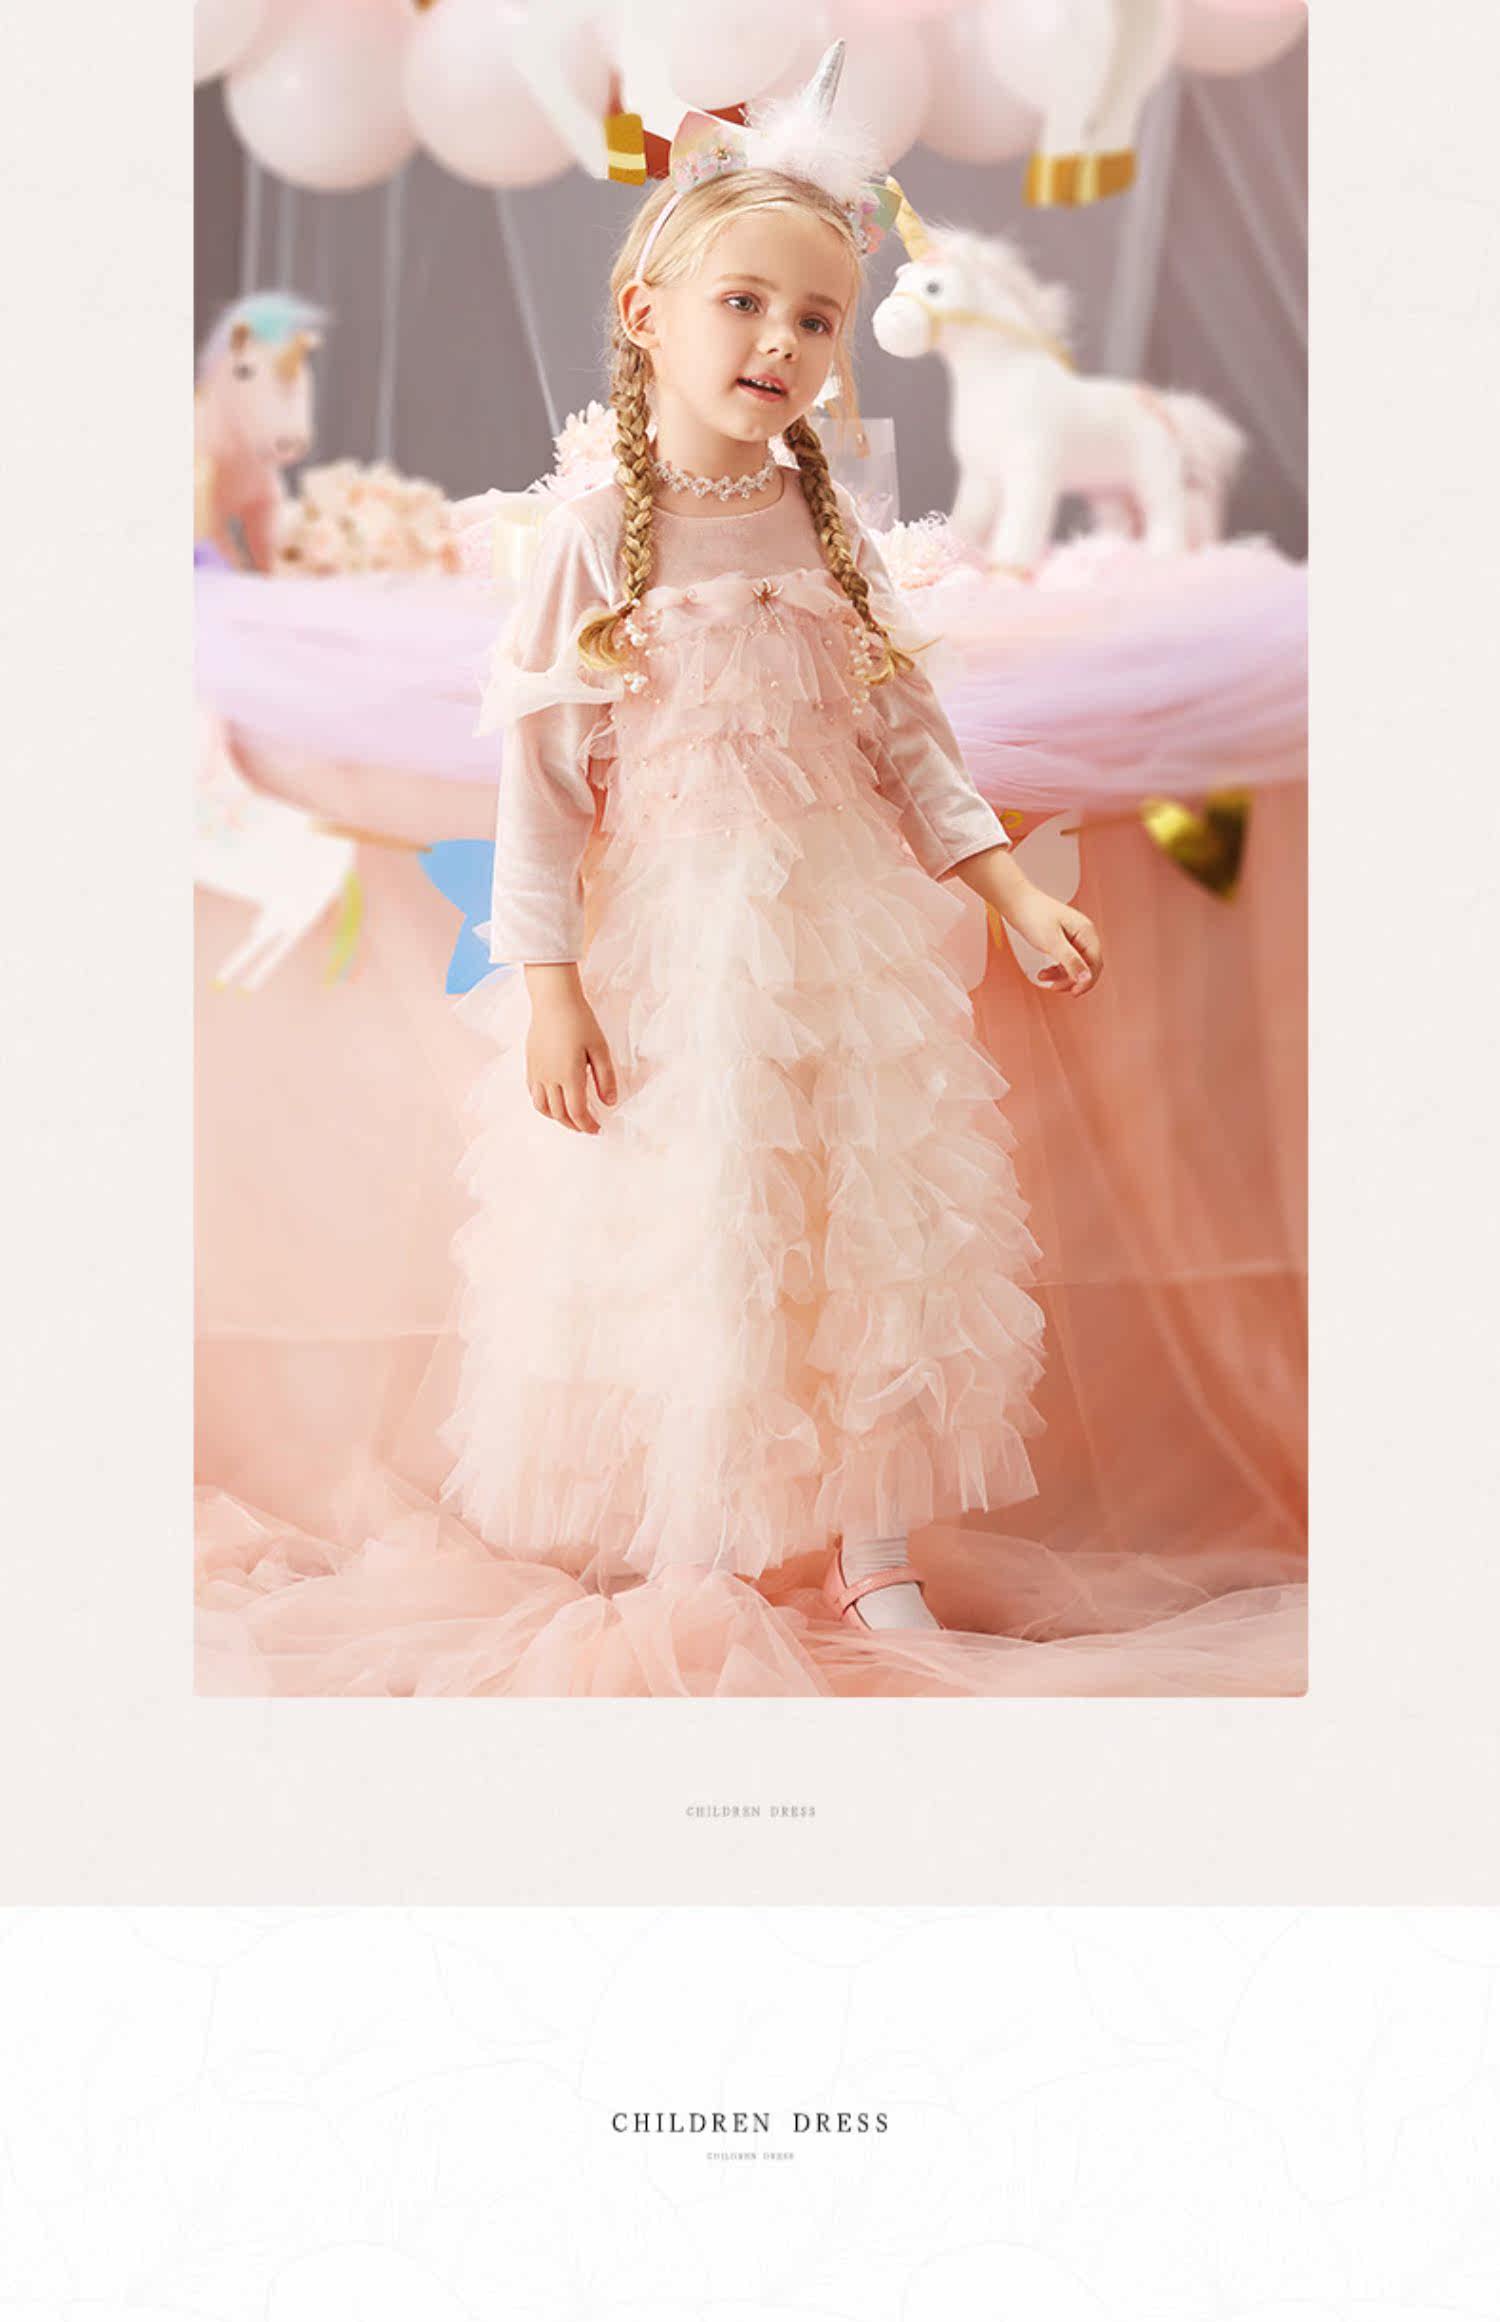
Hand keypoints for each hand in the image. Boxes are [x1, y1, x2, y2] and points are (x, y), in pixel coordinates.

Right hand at [525, 989, 617, 1131]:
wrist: (553, 1001)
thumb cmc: (579, 1021)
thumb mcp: (600, 1048)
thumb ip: (606, 1078)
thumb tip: (610, 1102)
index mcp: (569, 1075)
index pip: (577, 1112)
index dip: (587, 1125)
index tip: (597, 1129)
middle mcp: (549, 1078)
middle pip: (559, 1114)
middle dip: (574, 1125)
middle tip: (587, 1127)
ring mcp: (537, 1072)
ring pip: (542, 1107)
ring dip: (557, 1118)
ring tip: (571, 1118)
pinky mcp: (530, 1065)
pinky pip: (533, 1094)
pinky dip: (544, 1105)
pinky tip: (554, 1101)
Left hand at [1003, 883, 1102, 995]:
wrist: (1015, 902)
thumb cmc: (1033, 915)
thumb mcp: (1052, 942)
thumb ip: (1071, 960)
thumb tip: (1086, 977)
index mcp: (1086, 932)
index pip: (1095, 962)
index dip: (1087, 980)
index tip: (1074, 993)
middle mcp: (1083, 934)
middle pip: (1087, 966)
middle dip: (1072, 980)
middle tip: (1055, 988)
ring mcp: (1073, 938)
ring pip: (1074, 966)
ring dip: (1061, 976)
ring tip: (1043, 978)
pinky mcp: (1062, 941)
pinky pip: (1065, 961)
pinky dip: (1056, 970)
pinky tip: (1044, 973)